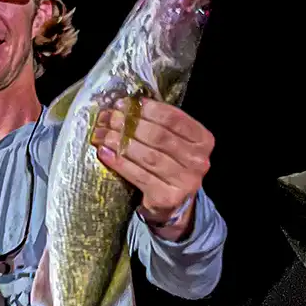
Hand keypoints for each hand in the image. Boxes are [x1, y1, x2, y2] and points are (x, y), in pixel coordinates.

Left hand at [91, 98, 214, 237]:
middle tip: (109, 118)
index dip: (147, 109)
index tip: (125, 104)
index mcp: (203, 140)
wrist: (173, 202)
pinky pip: (138, 175)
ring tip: (103, 134)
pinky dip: (119, 162)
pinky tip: (105, 153)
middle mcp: (198, 160)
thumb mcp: (174, 141)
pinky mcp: (167, 197)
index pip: (174, 118)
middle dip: (130, 124)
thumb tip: (125, 105)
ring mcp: (185, 181)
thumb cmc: (170, 163)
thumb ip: (158, 123)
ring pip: (148, 156)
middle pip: (159, 136)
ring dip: (121, 142)